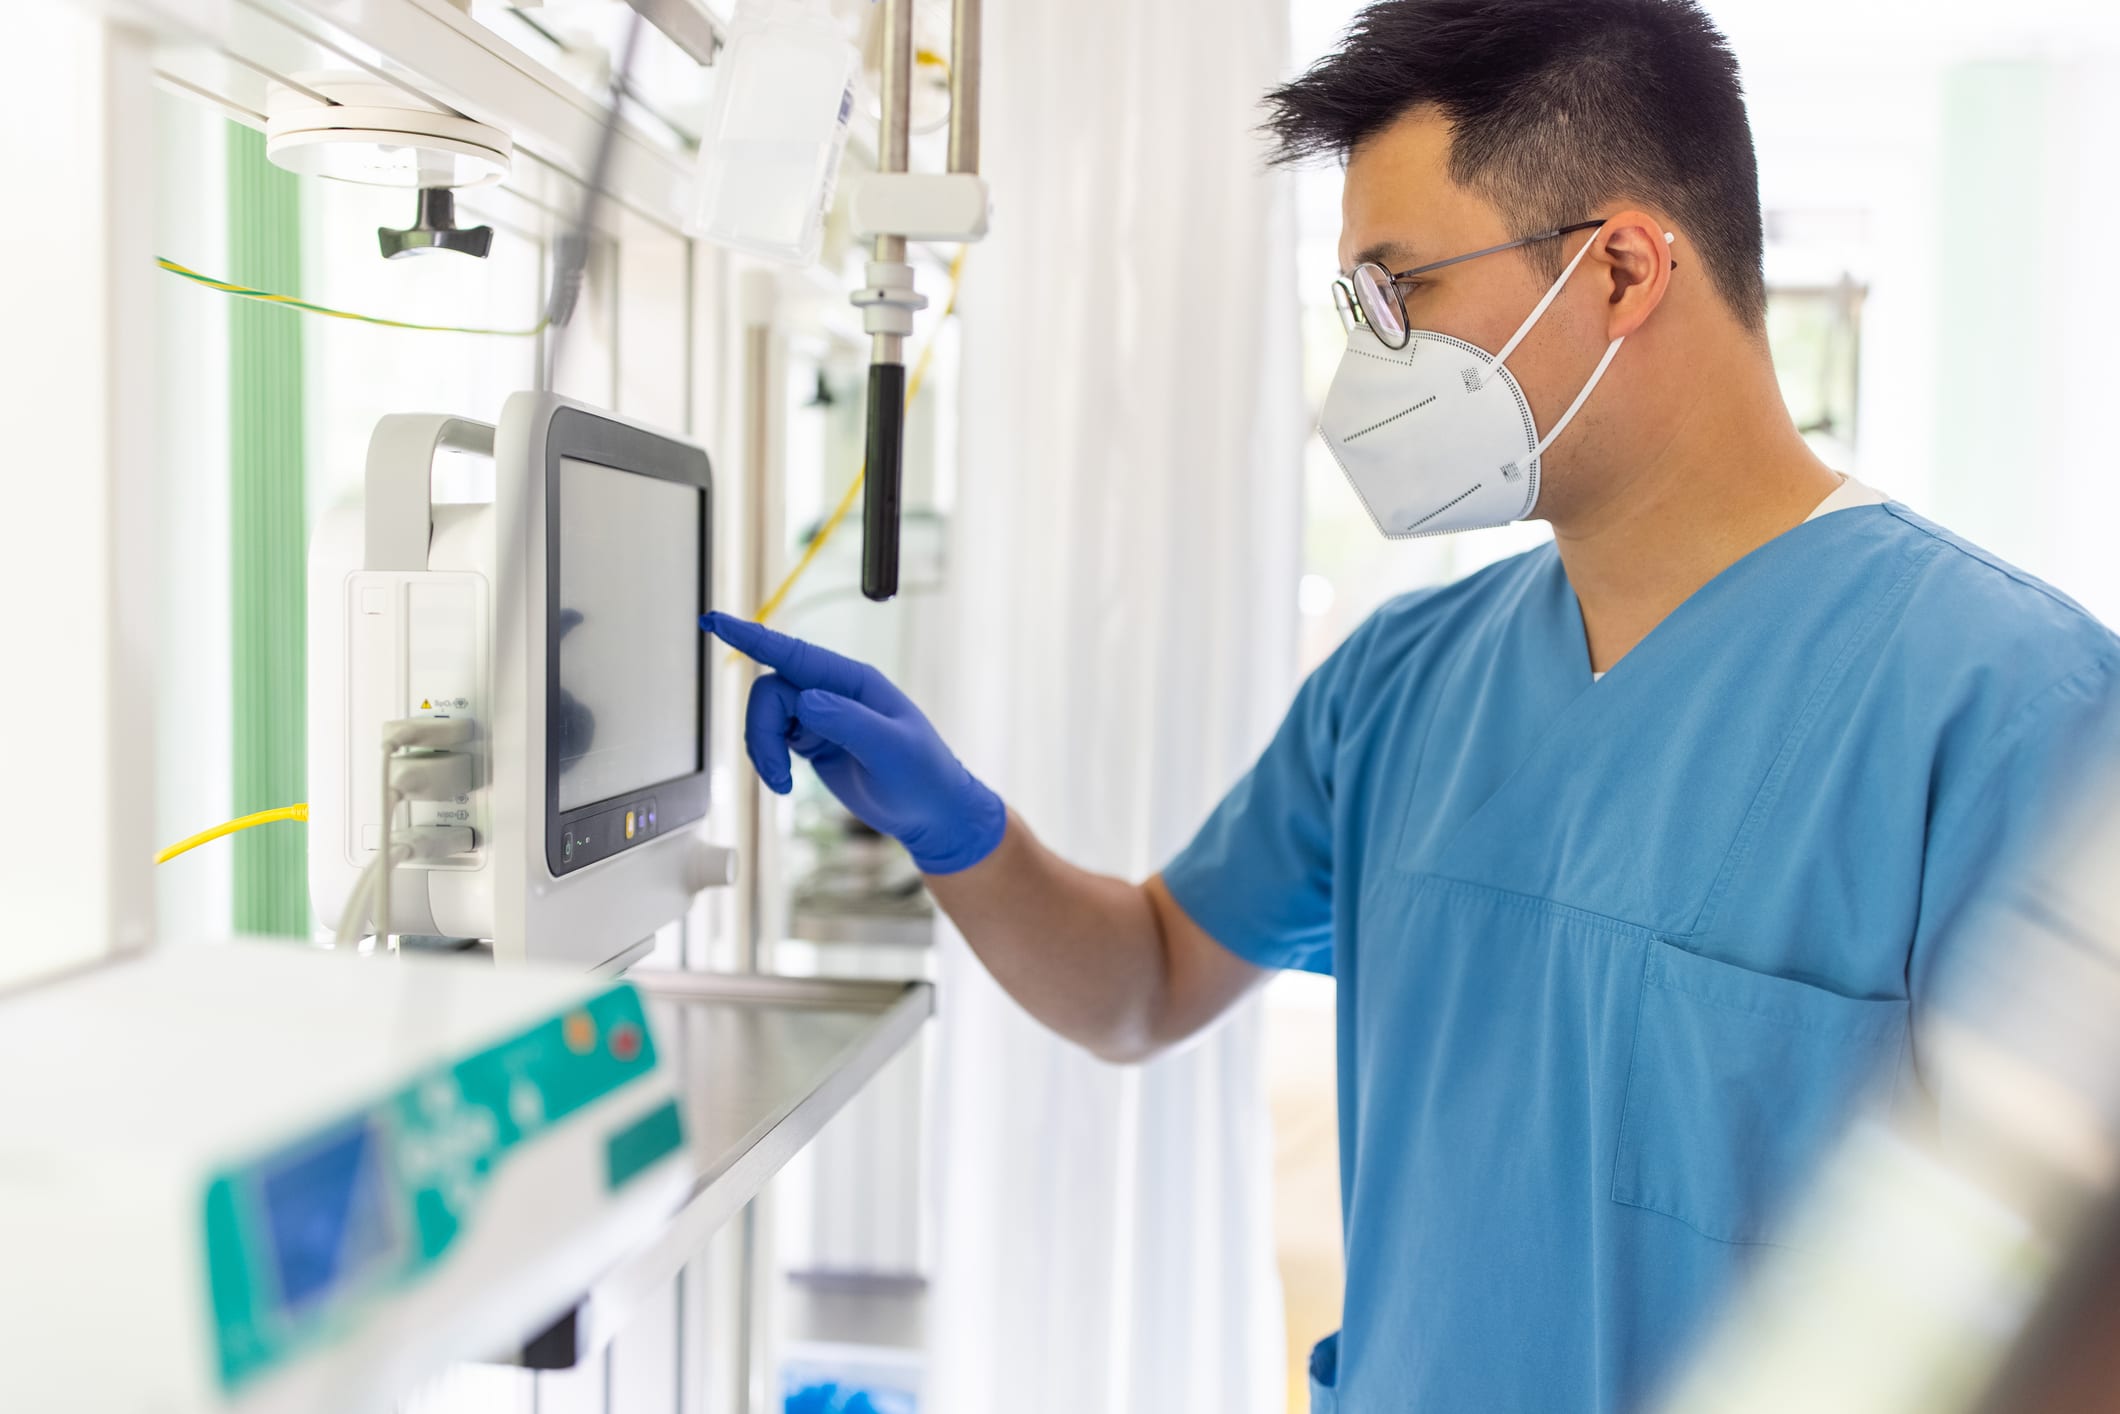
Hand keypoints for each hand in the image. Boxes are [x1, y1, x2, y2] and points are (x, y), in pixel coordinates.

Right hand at [703, 612, 1006, 874]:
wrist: (931, 813)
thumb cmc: (923, 777)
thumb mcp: (893, 749)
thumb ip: (850, 722)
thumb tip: (805, 701)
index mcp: (854, 681)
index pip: (792, 653)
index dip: (751, 637)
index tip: (713, 621)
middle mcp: (833, 691)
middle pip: (770, 692)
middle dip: (761, 731)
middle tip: (776, 775)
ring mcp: (821, 715)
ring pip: (766, 716)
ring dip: (762, 750)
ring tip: (782, 784)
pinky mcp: (813, 740)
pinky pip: (772, 737)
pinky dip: (768, 760)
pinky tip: (785, 784)